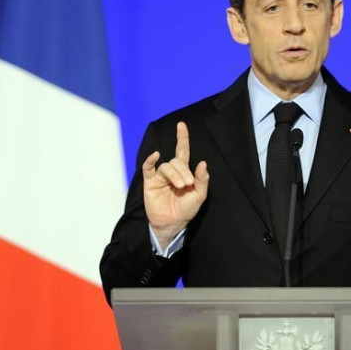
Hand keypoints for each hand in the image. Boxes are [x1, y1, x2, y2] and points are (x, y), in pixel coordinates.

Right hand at [142, 122, 208, 248]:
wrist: (172, 224)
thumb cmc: (186, 210)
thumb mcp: (199, 195)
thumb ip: (202, 179)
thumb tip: (202, 163)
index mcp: (184, 173)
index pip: (183, 151)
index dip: (182, 138)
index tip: (182, 125)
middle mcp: (172, 172)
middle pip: (176, 161)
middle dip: (183, 171)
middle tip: (187, 184)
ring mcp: (160, 176)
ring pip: (166, 166)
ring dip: (174, 174)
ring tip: (180, 186)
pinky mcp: (150, 182)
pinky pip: (148, 168)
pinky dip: (150, 160)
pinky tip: (155, 156)